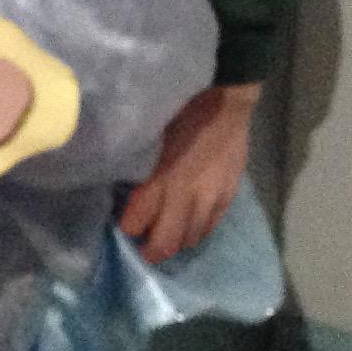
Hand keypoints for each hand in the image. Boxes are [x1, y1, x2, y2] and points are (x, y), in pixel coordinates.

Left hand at [119, 83, 259, 263]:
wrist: (225, 101)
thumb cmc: (179, 110)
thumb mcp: (148, 135)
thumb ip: (136, 162)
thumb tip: (123, 181)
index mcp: (161, 177)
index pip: (138, 219)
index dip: (128, 226)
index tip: (122, 224)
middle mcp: (186, 195)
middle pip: (167, 240)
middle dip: (151, 249)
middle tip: (142, 248)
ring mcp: (211, 198)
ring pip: (191, 238)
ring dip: (175, 243)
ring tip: (164, 242)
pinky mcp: (229, 195)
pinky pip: (212, 226)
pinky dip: (198, 233)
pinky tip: (189, 232)